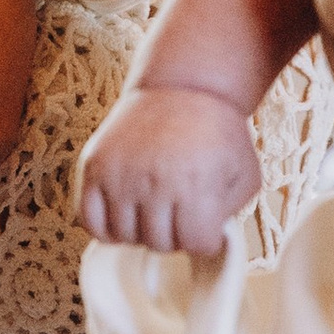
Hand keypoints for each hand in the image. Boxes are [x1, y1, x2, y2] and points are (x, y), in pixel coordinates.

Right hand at [77, 81, 260, 254]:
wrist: (181, 87)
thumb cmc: (217, 134)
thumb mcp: (244, 173)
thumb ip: (230, 215)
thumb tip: (206, 244)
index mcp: (196, 183)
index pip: (196, 245)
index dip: (205, 238)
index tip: (205, 222)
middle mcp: (154, 180)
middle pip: (160, 244)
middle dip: (175, 235)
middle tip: (180, 212)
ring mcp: (119, 174)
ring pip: (125, 237)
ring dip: (142, 231)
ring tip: (154, 210)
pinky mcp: (94, 167)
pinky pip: (89, 221)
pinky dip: (106, 228)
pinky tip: (125, 215)